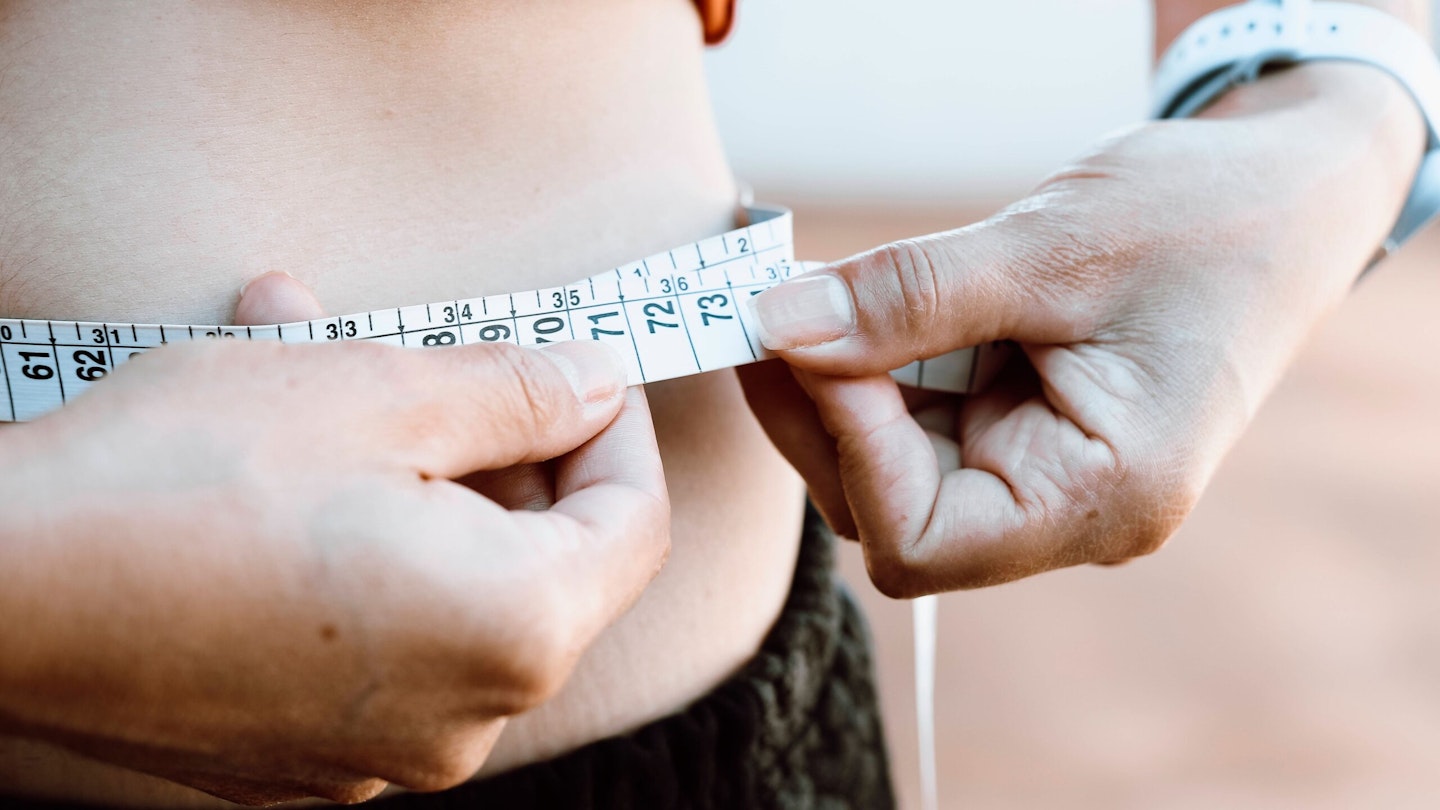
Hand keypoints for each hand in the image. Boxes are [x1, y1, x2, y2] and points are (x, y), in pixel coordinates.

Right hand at [0, 273, 668, 803]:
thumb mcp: (378, 391)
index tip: (580, 370)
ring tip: (323, 370)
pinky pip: (376, 633)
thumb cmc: (180, 482)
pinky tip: (281, 462)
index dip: (618, 432)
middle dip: (498, 444)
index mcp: (514, 634)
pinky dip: (358, 544)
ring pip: (449, 586)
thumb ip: (518, 390)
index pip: (634, 525)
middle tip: (437, 355)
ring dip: (412, 476)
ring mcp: (377, 750)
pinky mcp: (300, 750)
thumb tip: (595, 383)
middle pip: (545, 561)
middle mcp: (462, 720)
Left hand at [740, 63, 1423, 595]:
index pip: (921, 538)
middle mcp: (1067, 511)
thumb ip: (911, 298)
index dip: (849, 445)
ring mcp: (1041, 473)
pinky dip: (871, 363)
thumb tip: (776, 325)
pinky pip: (918, 420)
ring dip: (834, 383)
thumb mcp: (1054, 248)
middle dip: (818, 411)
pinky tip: (846, 300)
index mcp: (1102, 500)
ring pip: (890, 468)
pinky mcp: (1021, 428)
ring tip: (799, 290)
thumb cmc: (1211, 220)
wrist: (1290, 195)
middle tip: (767, 305)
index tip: (809, 336)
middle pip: (887, 510)